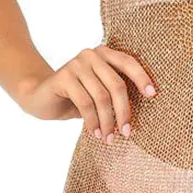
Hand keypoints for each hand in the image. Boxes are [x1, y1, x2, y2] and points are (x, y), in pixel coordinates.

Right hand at [17, 45, 156, 144]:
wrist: (39, 97)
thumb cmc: (75, 97)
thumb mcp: (98, 93)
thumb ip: (114, 94)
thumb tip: (139, 114)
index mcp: (104, 54)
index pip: (128, 62)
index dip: (142, 77)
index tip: (153, 95)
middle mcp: (91, 55)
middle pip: (117, 85)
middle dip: (124, 111)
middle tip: (127, 132)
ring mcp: (76, 64)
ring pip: (101, 97)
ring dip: (107, 122)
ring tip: (108, 138)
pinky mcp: (63, 77)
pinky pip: (85, 103)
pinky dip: (92, 122)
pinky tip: (94, 133)